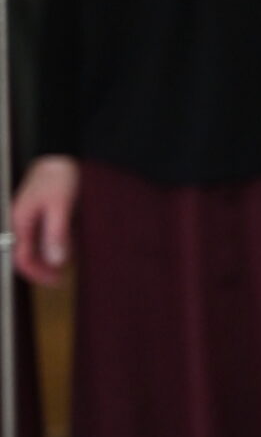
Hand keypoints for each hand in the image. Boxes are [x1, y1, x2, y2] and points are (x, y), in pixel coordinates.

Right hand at [14, 156, 78, 285]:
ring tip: (63, 269)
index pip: (22, 258)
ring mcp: (27, 220)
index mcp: (20, 221)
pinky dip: (50, 249)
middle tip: (61, 279)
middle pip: (24, 256)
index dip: (38, 273)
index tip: (56, 280)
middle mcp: (20, 223)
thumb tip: (55, 260)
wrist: (58, 156)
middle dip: (41, 270)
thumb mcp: (60, 206)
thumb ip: (57, 233)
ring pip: (32, 249)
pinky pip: (39, 239)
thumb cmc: (58, 177)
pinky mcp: (36, 217)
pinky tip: (64, 252)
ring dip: (45, 261)